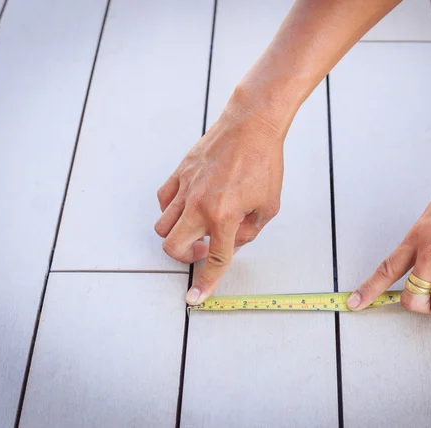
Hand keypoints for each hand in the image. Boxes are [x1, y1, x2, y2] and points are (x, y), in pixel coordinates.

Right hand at [155, 92, 286, 304]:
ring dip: (176, 235)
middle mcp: (199, 205)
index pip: (215, 259)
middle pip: (172, 247)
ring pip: (162, 226)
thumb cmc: (265, 162)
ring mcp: (185, 188)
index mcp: (225, 216)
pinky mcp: (179, 173)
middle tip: (203, 249)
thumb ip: (249, 232)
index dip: (206, 283)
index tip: (196, 298)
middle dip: (185, 257)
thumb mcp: (269, 205)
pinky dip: (170, 211)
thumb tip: (232, 243)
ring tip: (197, 226)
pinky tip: (188, 206)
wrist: (251, 125)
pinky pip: (162, 201)